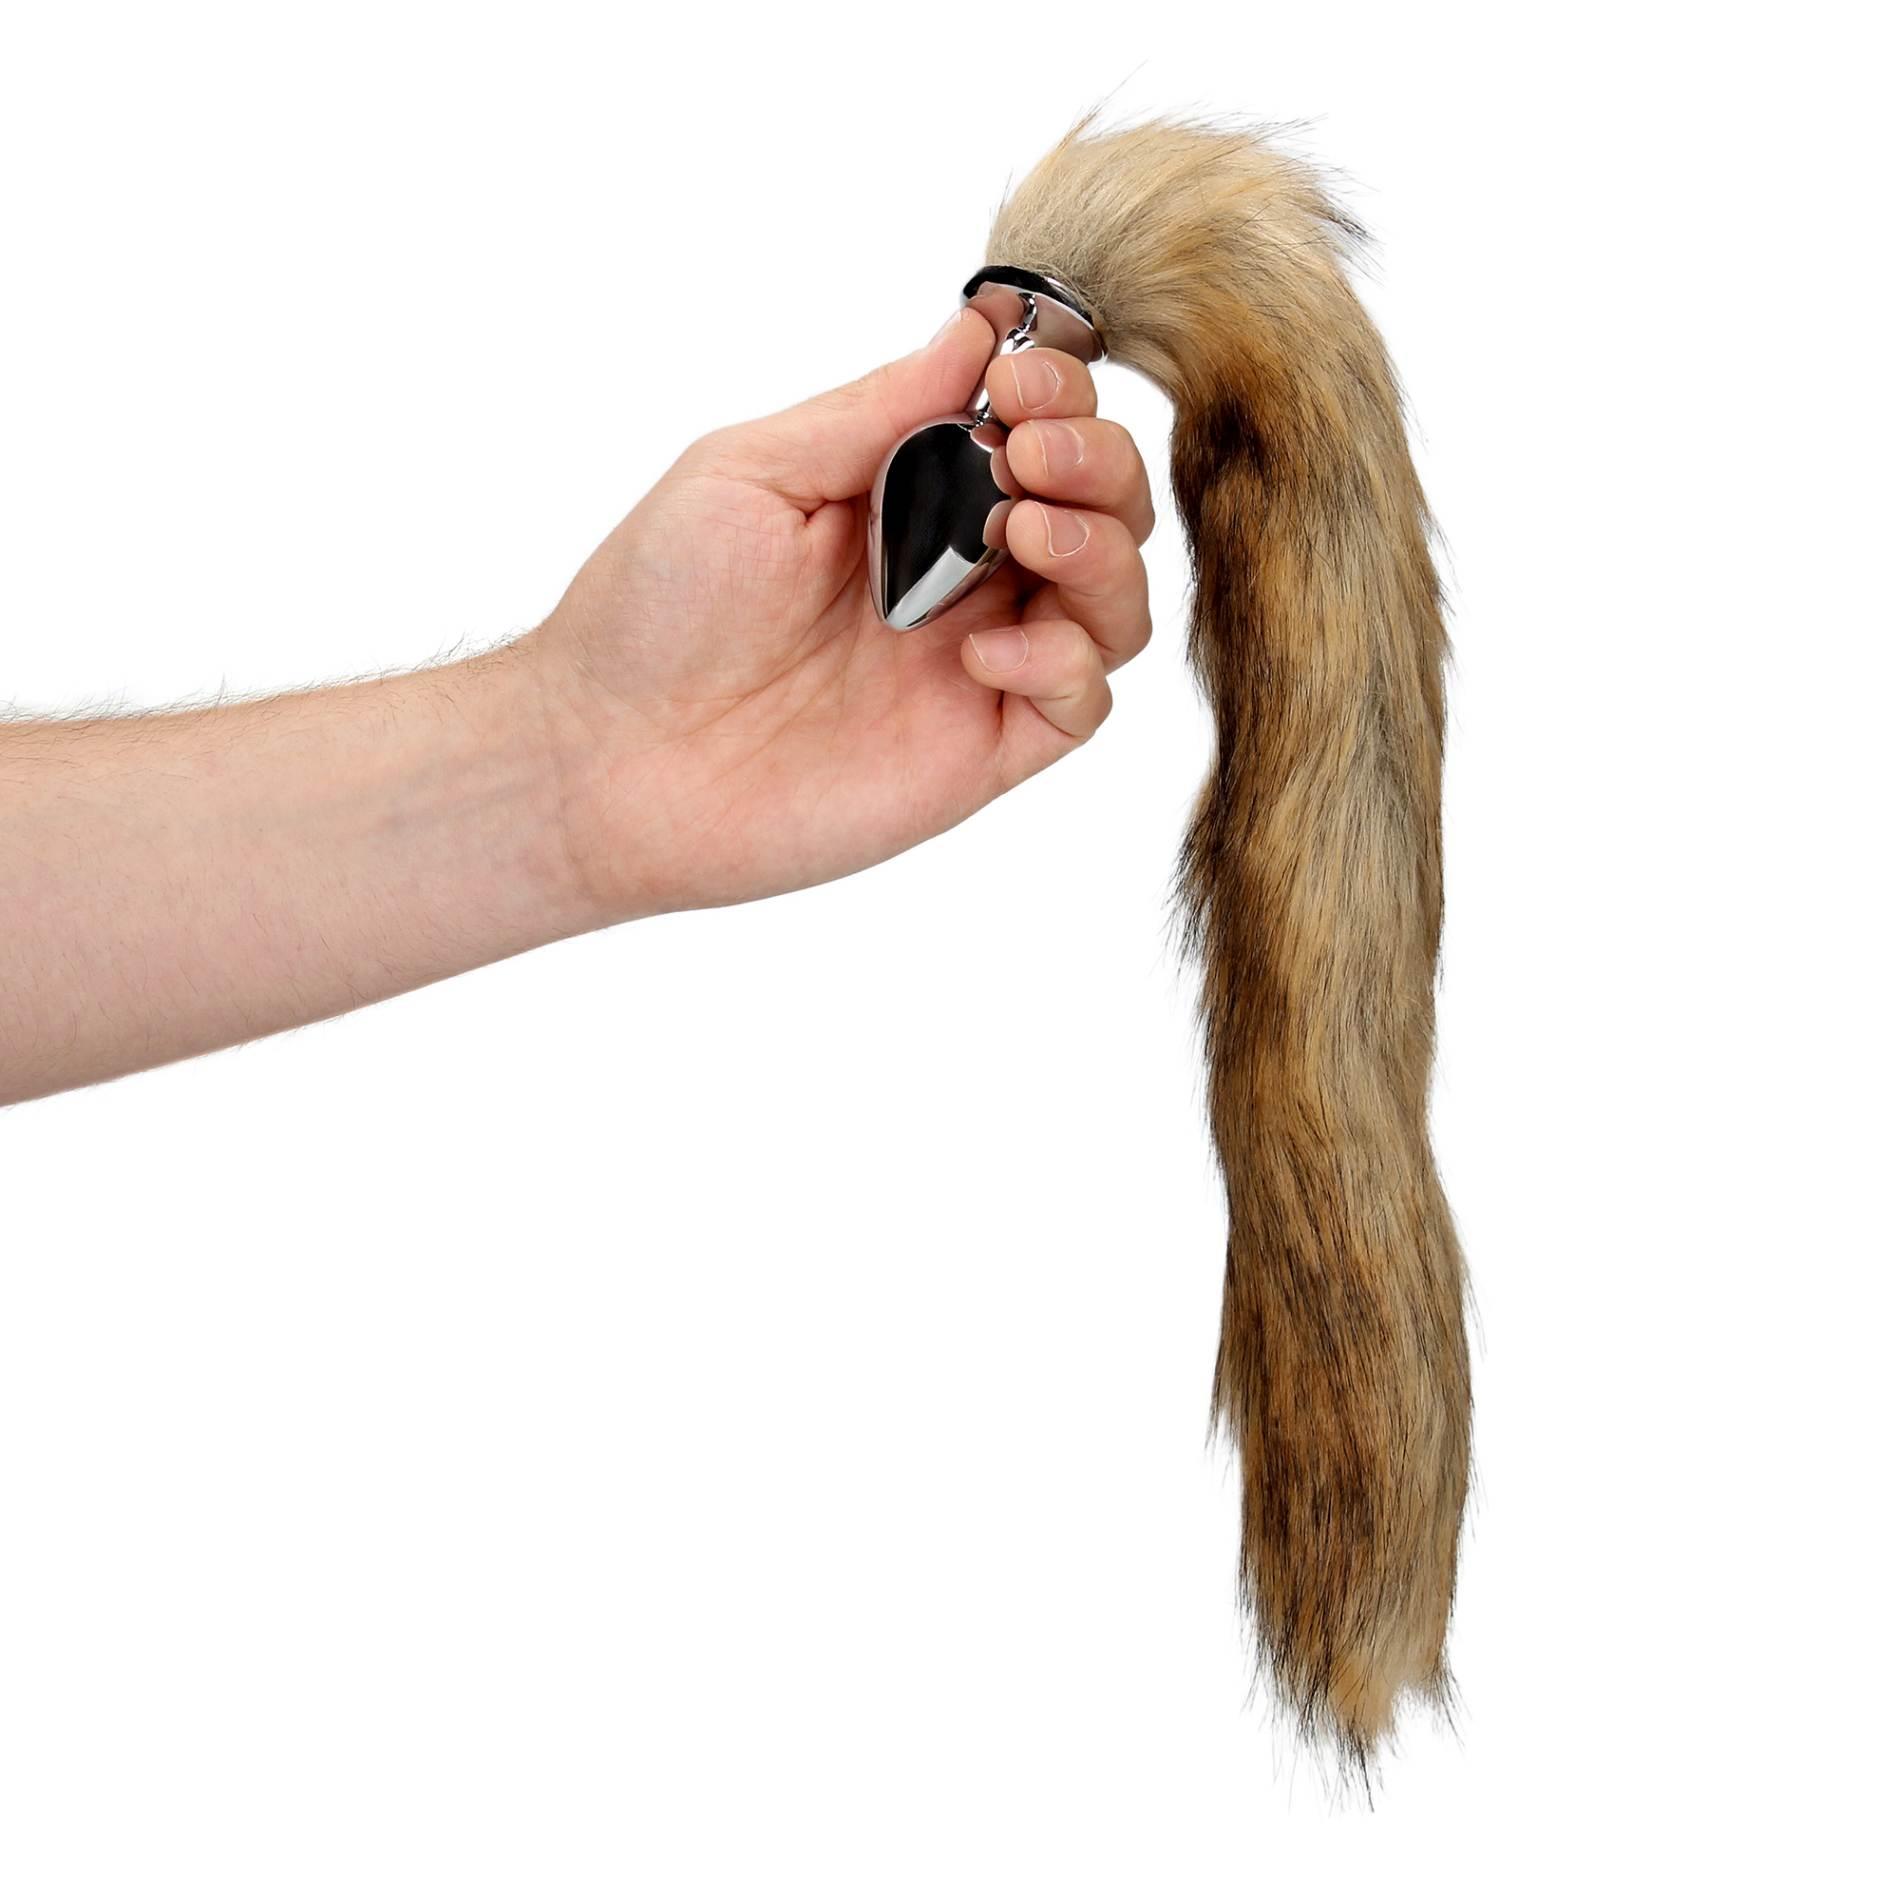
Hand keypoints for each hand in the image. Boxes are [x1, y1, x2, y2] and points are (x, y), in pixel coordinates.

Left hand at [519, 307, 1155, 921]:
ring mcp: (976, 664)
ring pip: (1115, 601)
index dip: (1055, 394)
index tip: (1017, 384)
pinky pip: (1081, 702)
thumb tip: (976, 333)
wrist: (607, 761)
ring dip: (1101, 549)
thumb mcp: (754, 473)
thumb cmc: (654, 611)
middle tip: (1029, 454)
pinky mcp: (981, 751)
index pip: (1035, 429)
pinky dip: (1064, 662)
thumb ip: (875, 412)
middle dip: (1095, 460)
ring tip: (1026, 536)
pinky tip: (982, 652)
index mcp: (908, 495)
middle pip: (1102, 505)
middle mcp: (959, 575)